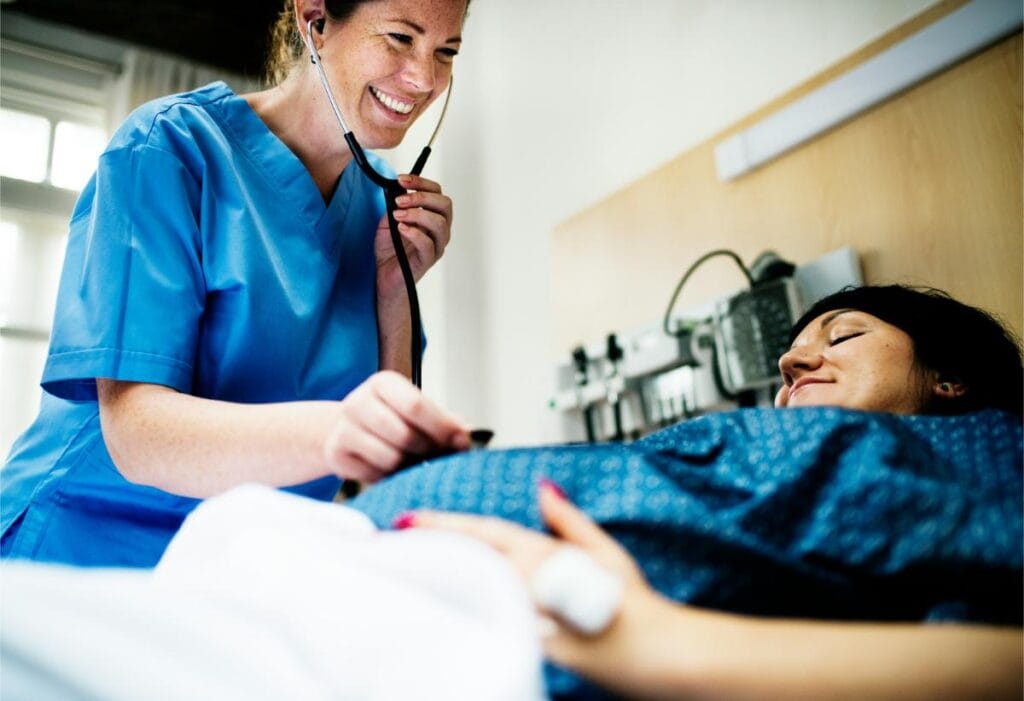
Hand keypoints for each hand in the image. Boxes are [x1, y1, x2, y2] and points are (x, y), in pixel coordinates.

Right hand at [323, 371, 468, 482]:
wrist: (349, 430)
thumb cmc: (394, 420)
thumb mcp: (420, 412)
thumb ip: (446, 422)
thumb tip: (464, 437)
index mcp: (383, 383)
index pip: (416, 406)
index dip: (442, 428)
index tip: (459, 443)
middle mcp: (358, 400)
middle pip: (404, 436)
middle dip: (426, 451)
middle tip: (433, 456)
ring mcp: (343, 428)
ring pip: (390, 458)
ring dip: (407, 467)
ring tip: (411, 461)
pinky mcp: (335, 454)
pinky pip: (373, 475)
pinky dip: (387, 477)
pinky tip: (389, 469)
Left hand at [375, 173, 451, 299]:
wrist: (384, 277)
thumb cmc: (389, 250)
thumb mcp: (388, 221)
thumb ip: (395, 206)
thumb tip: (396, 189)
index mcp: (432, 216)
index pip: (437, 193)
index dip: (421, 182)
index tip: (401, 179)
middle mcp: (439, 230)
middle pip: (445, 205)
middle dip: (421, 197)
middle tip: (400, 200)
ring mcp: (436, 246)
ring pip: (440, 224)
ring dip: (417, 214)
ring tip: (397, 215)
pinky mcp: (428, 261)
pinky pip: (428, 244)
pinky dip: (414, 233)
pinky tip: (400, 228)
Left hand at [405, 482, 662, 663]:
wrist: (645, 651)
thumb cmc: (628, 602)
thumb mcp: (603, 549)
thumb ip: (568, 519)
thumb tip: (544, 488)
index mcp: (540, 555)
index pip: (480, 533)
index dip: (442, 523)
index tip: (409, 518)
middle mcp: (523, 584)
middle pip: (463, 561)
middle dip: (430, 548)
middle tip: (396, 539)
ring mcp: (519, 616)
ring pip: (467, 591)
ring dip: (440, 577)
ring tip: (413, 568)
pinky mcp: (521, 645)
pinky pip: (484, 622)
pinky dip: (462, 610)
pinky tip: (446, 607)